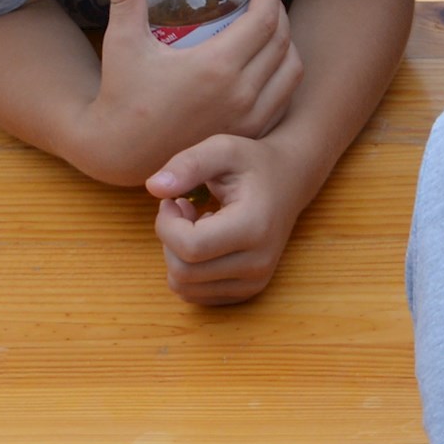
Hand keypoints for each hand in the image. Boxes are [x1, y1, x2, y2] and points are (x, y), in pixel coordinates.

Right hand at [86, 0, 305, 175]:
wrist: (121, 152)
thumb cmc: (122, 94)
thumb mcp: (123, 41)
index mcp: (216, 67)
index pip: (264, 20)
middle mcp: (241, 93)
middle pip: (283, 40)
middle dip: (279, 11)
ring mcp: (249, 118)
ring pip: (292, 70)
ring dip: (288, 42)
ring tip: (271, 27)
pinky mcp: (249, 134)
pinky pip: (285, 98)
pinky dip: (285, 74)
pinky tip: (269, 62)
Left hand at [146, 132, 332, 306]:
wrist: (289, 181)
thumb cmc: (252, 163)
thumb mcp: (222, 149)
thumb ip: (187, 164)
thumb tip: (153, 187)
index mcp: (255, 228)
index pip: (189, 247)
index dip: (166, 224)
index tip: (172, 200)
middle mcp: (259, 262)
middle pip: (183, 271)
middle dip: (169, 239)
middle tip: (181, 209)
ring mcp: (255, 281)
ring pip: (184, 287)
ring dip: (175, 255)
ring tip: (192, 224)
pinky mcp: (247, 291)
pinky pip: (194, 294)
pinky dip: (186, 269)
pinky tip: (202, 242)